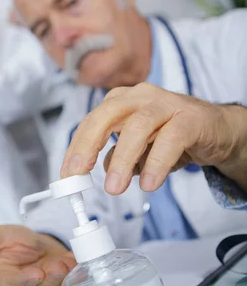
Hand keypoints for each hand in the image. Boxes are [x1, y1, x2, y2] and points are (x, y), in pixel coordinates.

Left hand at [61, 83, 246, 193]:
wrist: (217, 129)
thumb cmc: (173, 135)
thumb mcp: (139, 149)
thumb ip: (118, 157)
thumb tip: (100, 170)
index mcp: (123, 102)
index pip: (91, 122)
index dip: (76, 148)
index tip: (67, 175)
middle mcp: (141, 96)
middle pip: (107, 114)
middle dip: (88, 145)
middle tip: (79, 175)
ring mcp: (167, 103)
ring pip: (138, 126)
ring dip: (122, 159)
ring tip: (114, 188)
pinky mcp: (191, 117)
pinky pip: (171, 138)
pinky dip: (157, 162)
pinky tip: (149, 182)